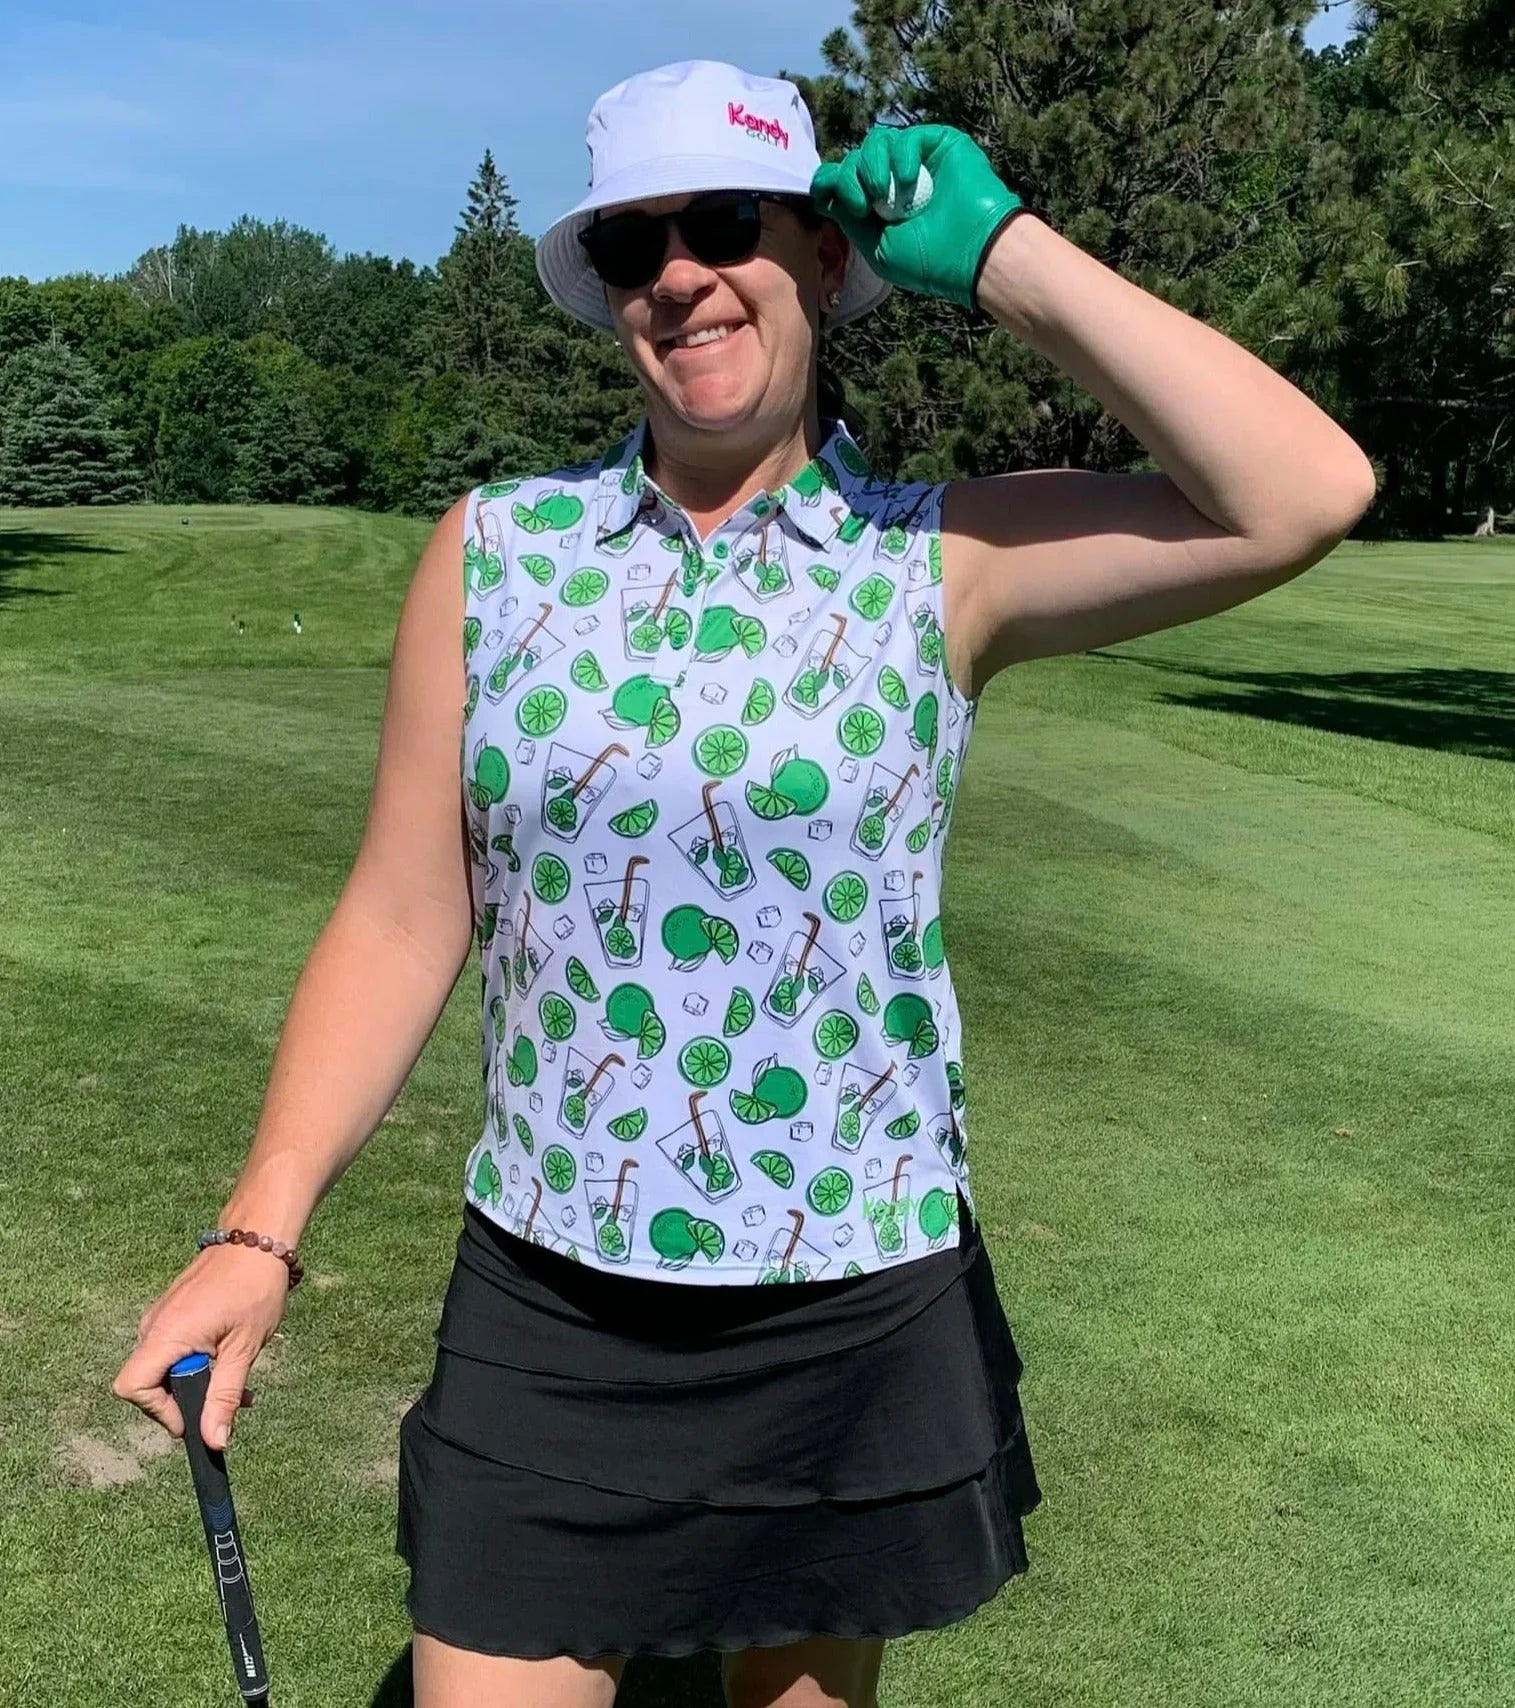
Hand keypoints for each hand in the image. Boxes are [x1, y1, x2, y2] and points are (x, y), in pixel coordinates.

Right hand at [112, 1244, 290, 1448]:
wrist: (258, 1239)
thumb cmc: (254, 1288)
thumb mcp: (243, 1348)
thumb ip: (225, 1396)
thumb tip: (213, 1441)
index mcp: (165, 1335)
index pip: (132, 1388)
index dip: (158, 1411)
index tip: (193, 1418)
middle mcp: (154, 1325)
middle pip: (148, 1383)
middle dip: (186, 1402)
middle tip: (229, 1409)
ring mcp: (162, 1316)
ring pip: (165, 1367)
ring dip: (199, 1384)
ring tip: (242, 1390)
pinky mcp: (174, 1310)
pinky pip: (174, 1348)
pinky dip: (198, 1363)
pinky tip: (232, 1362)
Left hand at [811, 123, 1025, 310]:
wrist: (974, 252)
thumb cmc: (929, 261)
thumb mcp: (877, 247)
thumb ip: (848, 219)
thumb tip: (823, 194)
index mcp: (877, 208)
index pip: (840, 181)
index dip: (827, 181)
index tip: (824, 195)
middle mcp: (893, 182)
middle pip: (853, 160)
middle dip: (848, 178)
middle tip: (861, 205)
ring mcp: (916, 162)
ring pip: (874, 143)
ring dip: (871, 165)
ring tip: (883, 193)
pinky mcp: (938, 144)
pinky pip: (906, 137)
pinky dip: (901, 155)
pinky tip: (909, 178)